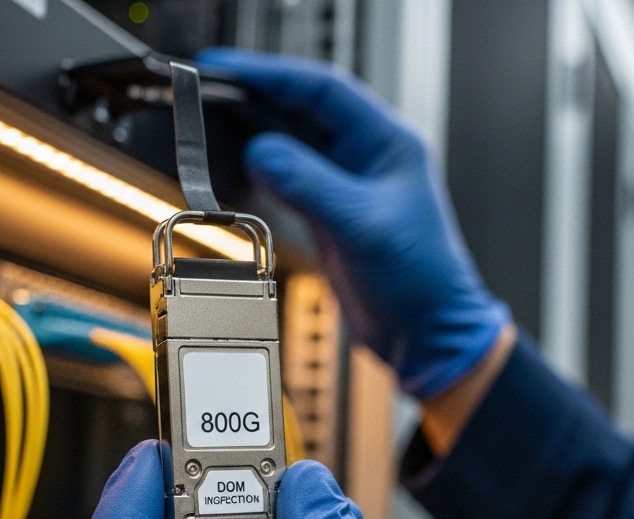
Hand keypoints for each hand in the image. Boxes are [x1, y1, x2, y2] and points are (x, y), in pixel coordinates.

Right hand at [196, 48, 510, 399]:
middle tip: (206, 88)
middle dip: (255, 94)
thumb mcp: (362, 226)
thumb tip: (262, 151)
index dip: (272, 73)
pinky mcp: (331, 211)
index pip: (323, 87)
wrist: (427, 333)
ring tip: (211, 117)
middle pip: (302, 107)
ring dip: (254, 127)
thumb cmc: (422, 279)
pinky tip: (235, 160)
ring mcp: (348, 183)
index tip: (226, 70)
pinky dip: (260, 165)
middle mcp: (367, 155)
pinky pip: (289, 174)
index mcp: (387, 142)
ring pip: (292, 139)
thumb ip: (310, 185)